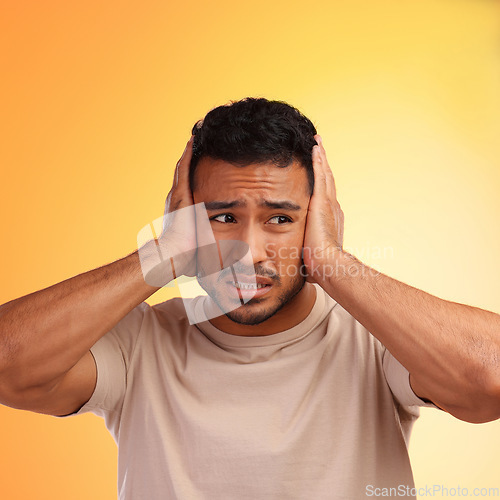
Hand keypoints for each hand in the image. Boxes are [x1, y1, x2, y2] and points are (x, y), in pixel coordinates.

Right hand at [138, 136, 216, 286]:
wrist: (174, 255)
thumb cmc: (188, 253)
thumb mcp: (204, 240)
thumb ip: (212, 236)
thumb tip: (231, 247)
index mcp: (183, 206)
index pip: (190, 181)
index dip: (195, 167)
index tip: (206, 155)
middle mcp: (178, 196)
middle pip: (186, 168)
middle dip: (193, 153)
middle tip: (199, 135)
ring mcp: (178, 194)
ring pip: (185, 165)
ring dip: (191, 148)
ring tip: (197, 132)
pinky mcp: (180, 194)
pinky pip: (184, 169)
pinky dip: (188, 154)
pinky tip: (193, 139)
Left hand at [303, 134, 344, 284]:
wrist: (329, 265)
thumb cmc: (319, 266)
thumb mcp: (311, 254)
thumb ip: (305, 252)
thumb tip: (298, 263)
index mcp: (329, 220)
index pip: (325, 196)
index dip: (323, 183)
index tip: (319, 173)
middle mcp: (332, 208)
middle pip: (327, 181)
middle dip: (323, 165)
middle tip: (319, 149)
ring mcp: (328, 203)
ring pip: (325, 174)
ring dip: (321, 158)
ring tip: (317, 142)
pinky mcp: (322, 201)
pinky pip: (321, 175)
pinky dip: (319, 160)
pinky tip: (315, 147)